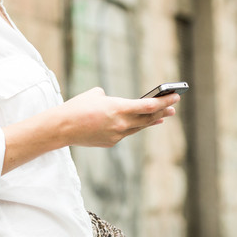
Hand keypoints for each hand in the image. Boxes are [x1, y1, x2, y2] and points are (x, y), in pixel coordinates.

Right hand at [60, 87, 178, 147]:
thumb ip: (111, 98)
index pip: (148, 105)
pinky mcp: (111, 142)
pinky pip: (126, 133)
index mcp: (118, 108)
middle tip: (173, 107)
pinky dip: (135, 127)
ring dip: (152, 121)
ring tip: (163, 116)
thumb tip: (115, 103)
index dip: (163, 101)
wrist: (62, 127)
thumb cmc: (78, 106)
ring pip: (139, 127)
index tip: (174, 97)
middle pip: (147, 118)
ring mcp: (116, 135)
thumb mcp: (96, 95)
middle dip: (162, 111)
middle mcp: (121, 123)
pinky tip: (142, 124)